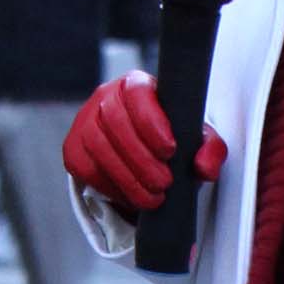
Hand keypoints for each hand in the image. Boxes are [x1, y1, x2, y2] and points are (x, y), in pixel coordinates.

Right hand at [62, 72, 225, 220]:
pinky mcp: (73, 148)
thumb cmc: (171, 137)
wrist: (142, 152)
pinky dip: (110, 187)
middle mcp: (105, 97)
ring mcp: (85, 121)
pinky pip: (86, 168)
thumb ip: (211, 150)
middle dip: (141, 159)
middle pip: (115, 123)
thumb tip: (204, 167)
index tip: (170, 149)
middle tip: (164, 183)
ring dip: (128, 179)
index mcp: (137, 85)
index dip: (151, 121)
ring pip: (99, 148)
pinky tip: (130, 196)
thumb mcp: (197, 140)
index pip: (137, 92)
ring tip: (152, 198)